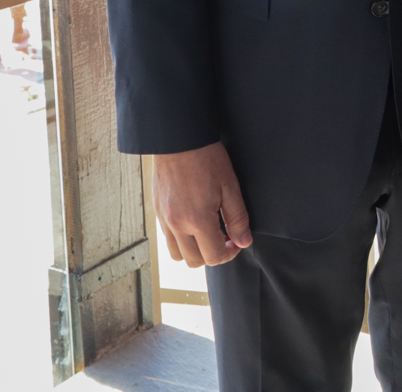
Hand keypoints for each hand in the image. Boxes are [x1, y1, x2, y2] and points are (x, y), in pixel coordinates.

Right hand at [154, 141, 251, 266]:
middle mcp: (177, 225)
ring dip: (194, 250)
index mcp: (197, 220)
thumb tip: (244, 241)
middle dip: (212, 255)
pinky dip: (181, 239)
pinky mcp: (157, 212)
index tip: (235, 241)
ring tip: (207, 231)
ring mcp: (164, 219)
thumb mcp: (230, 187)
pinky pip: (168, 238)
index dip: (229, 253)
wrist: (179, 140)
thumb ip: (238, 218)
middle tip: (223, 237)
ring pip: (177, 254)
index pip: (214, 257)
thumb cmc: (206, 159)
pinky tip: (193, 221)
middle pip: (194, 261)